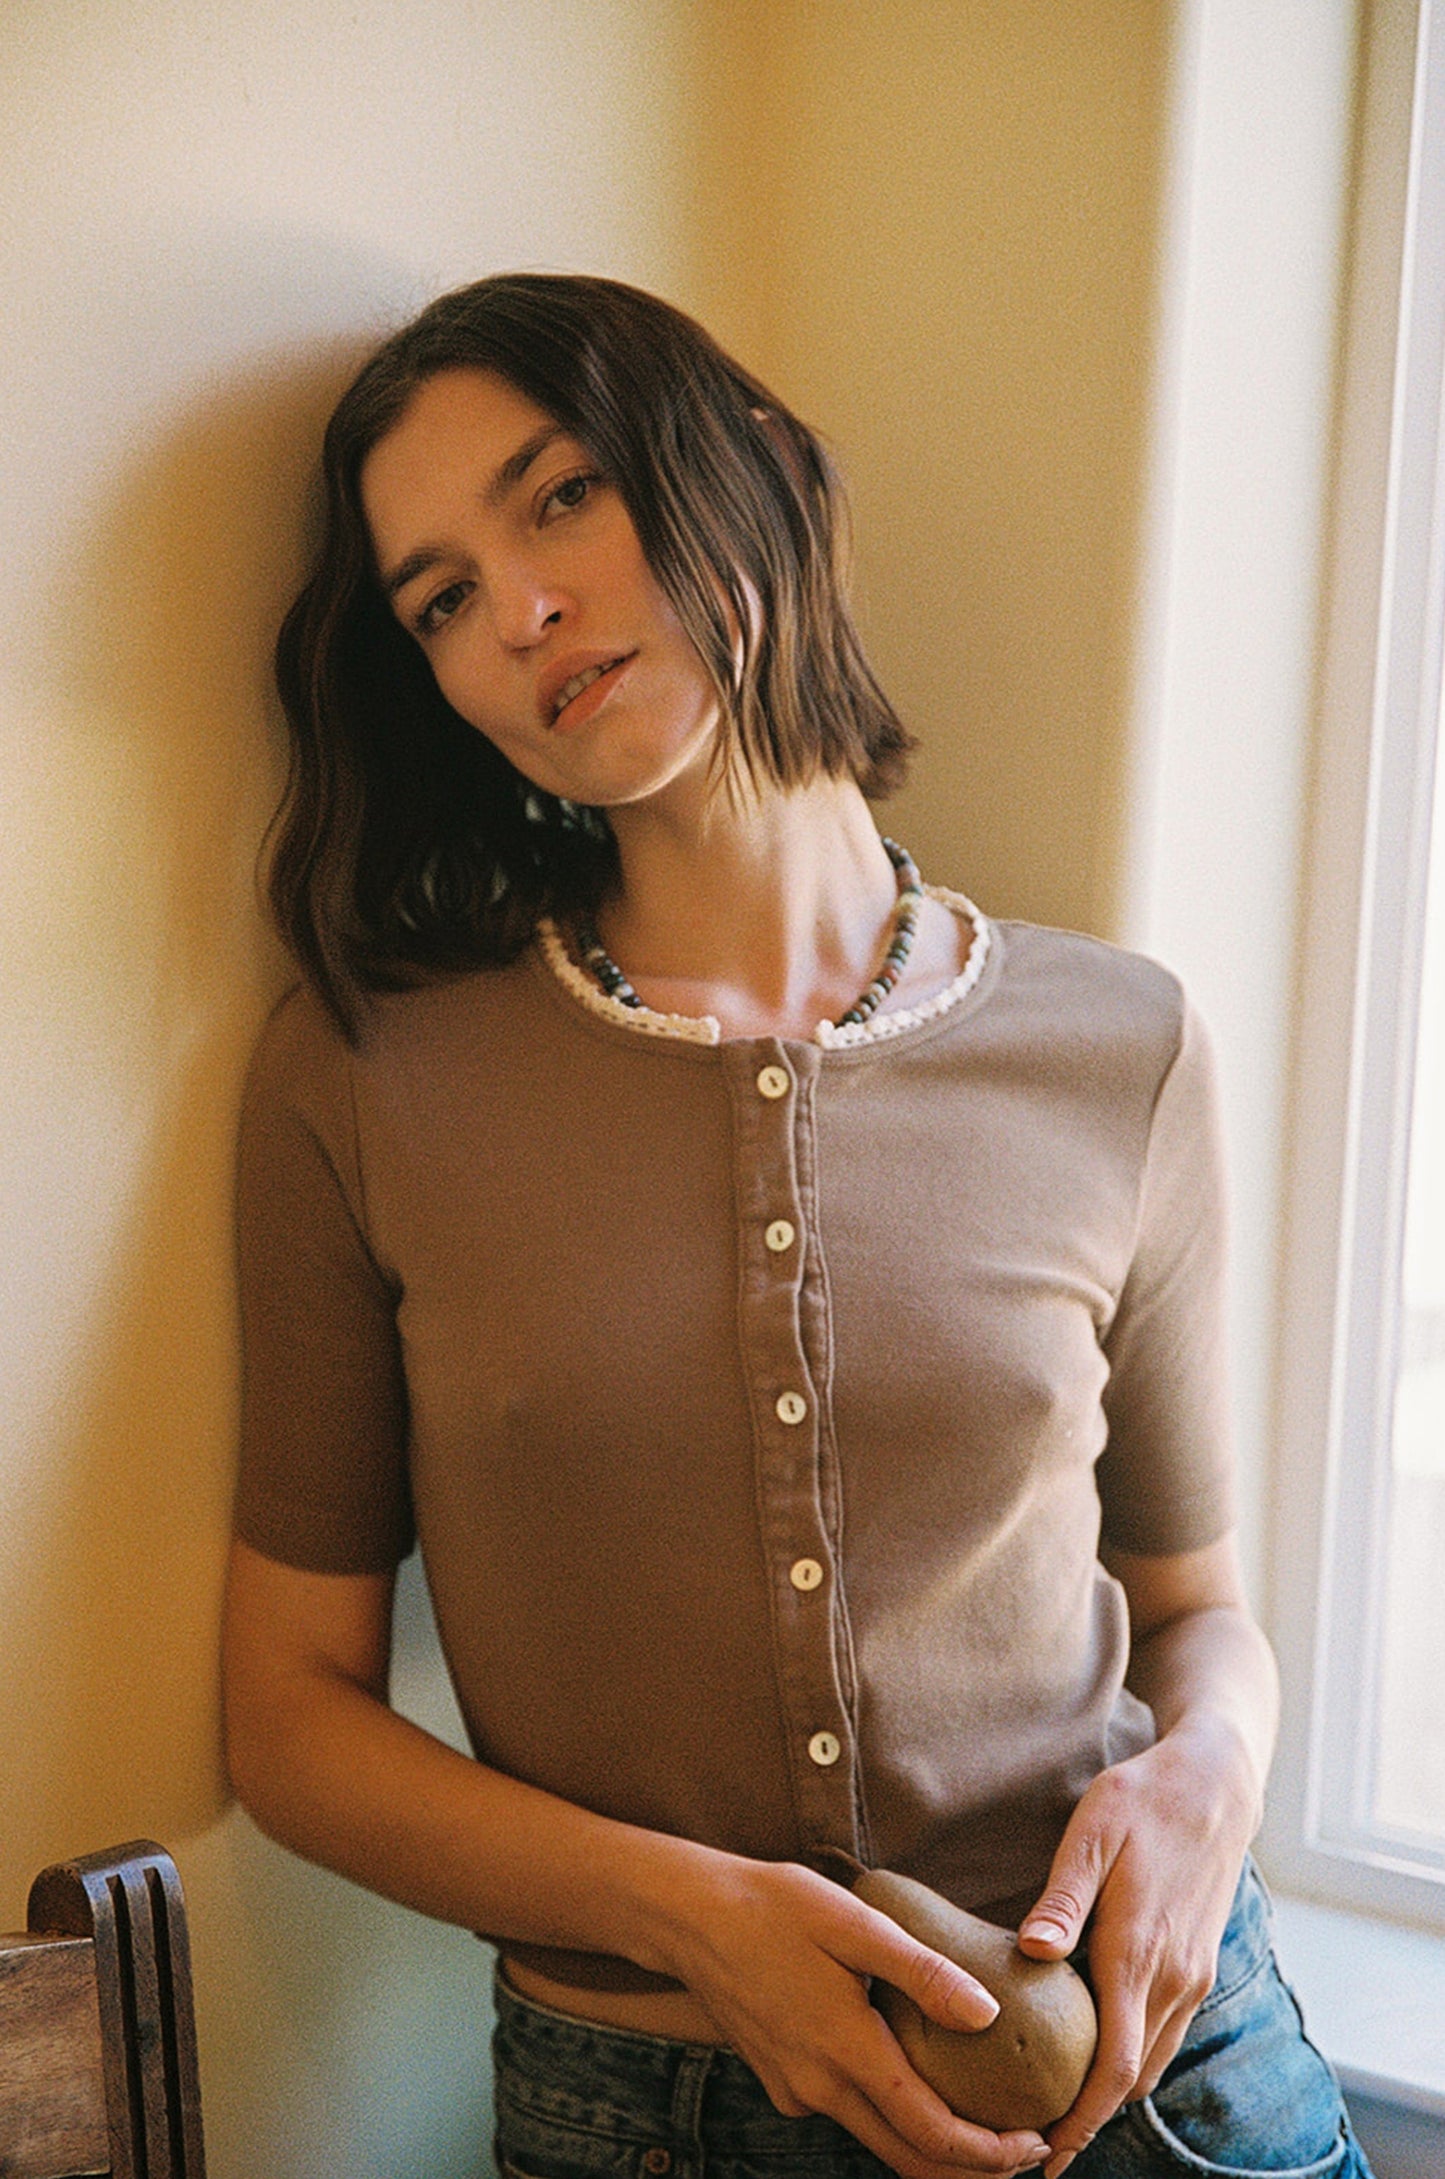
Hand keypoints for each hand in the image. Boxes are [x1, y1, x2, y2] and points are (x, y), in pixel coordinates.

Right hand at [653, 1850, 1052, 2177]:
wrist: (690, 1917)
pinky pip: (844, 2112)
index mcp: (846, 2049)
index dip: (988, 2154)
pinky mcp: (781, 2083)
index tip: (1034, 2144)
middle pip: (908, 2158)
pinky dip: (888, 2115)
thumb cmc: (775, 1906)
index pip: (930, 2132)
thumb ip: (922, 1972)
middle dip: (971, 2169)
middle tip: (1024, 2153)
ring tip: (982, 2124)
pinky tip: (909, 2080)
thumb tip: (988, 2015)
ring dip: (931, 2146)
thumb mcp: (854, 1922)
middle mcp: (819, 2087)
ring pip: (876, 2140)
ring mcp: (796, 2091)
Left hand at [1013, 1717, 1257, 2177]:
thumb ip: (1063, 1897)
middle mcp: (1174, 1978)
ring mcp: (1192, 1976)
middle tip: (1033, 2136)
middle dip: (1089, 2116)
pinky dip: (1132, 2056)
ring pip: (1152, 2060)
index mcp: (1139, 1951)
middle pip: (1131, 2078)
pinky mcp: (1198, 1966)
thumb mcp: (1093, 1831)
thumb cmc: (1142, 1799)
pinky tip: (1094, 2047)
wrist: (1216, 1784)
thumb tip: (1032, 1952)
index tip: (1046, 2156)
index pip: (1112, 2064)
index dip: (1080, 2119)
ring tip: (1059, 2103)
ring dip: (1112, 2089)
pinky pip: (1165, 2032)